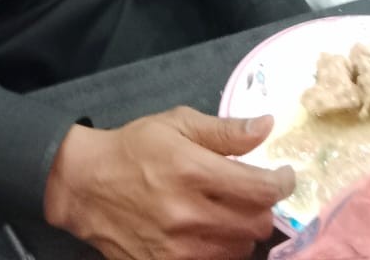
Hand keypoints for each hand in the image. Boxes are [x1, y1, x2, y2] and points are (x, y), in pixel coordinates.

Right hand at [43, 106, 293, 259]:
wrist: (86, 185)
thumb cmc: (134, 148)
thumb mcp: (178, 123)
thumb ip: (225, 130)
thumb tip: (267, 126)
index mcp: (193, 172)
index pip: (259, 189)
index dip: (282, 183)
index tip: (284, 175)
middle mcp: (188, 215)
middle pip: (256, 224)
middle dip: (262, 206)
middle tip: (252, 191)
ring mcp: (178, 249)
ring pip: (239, 249)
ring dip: (243, 230)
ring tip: (228, 210)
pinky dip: (221, 249)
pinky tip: (211, 231)